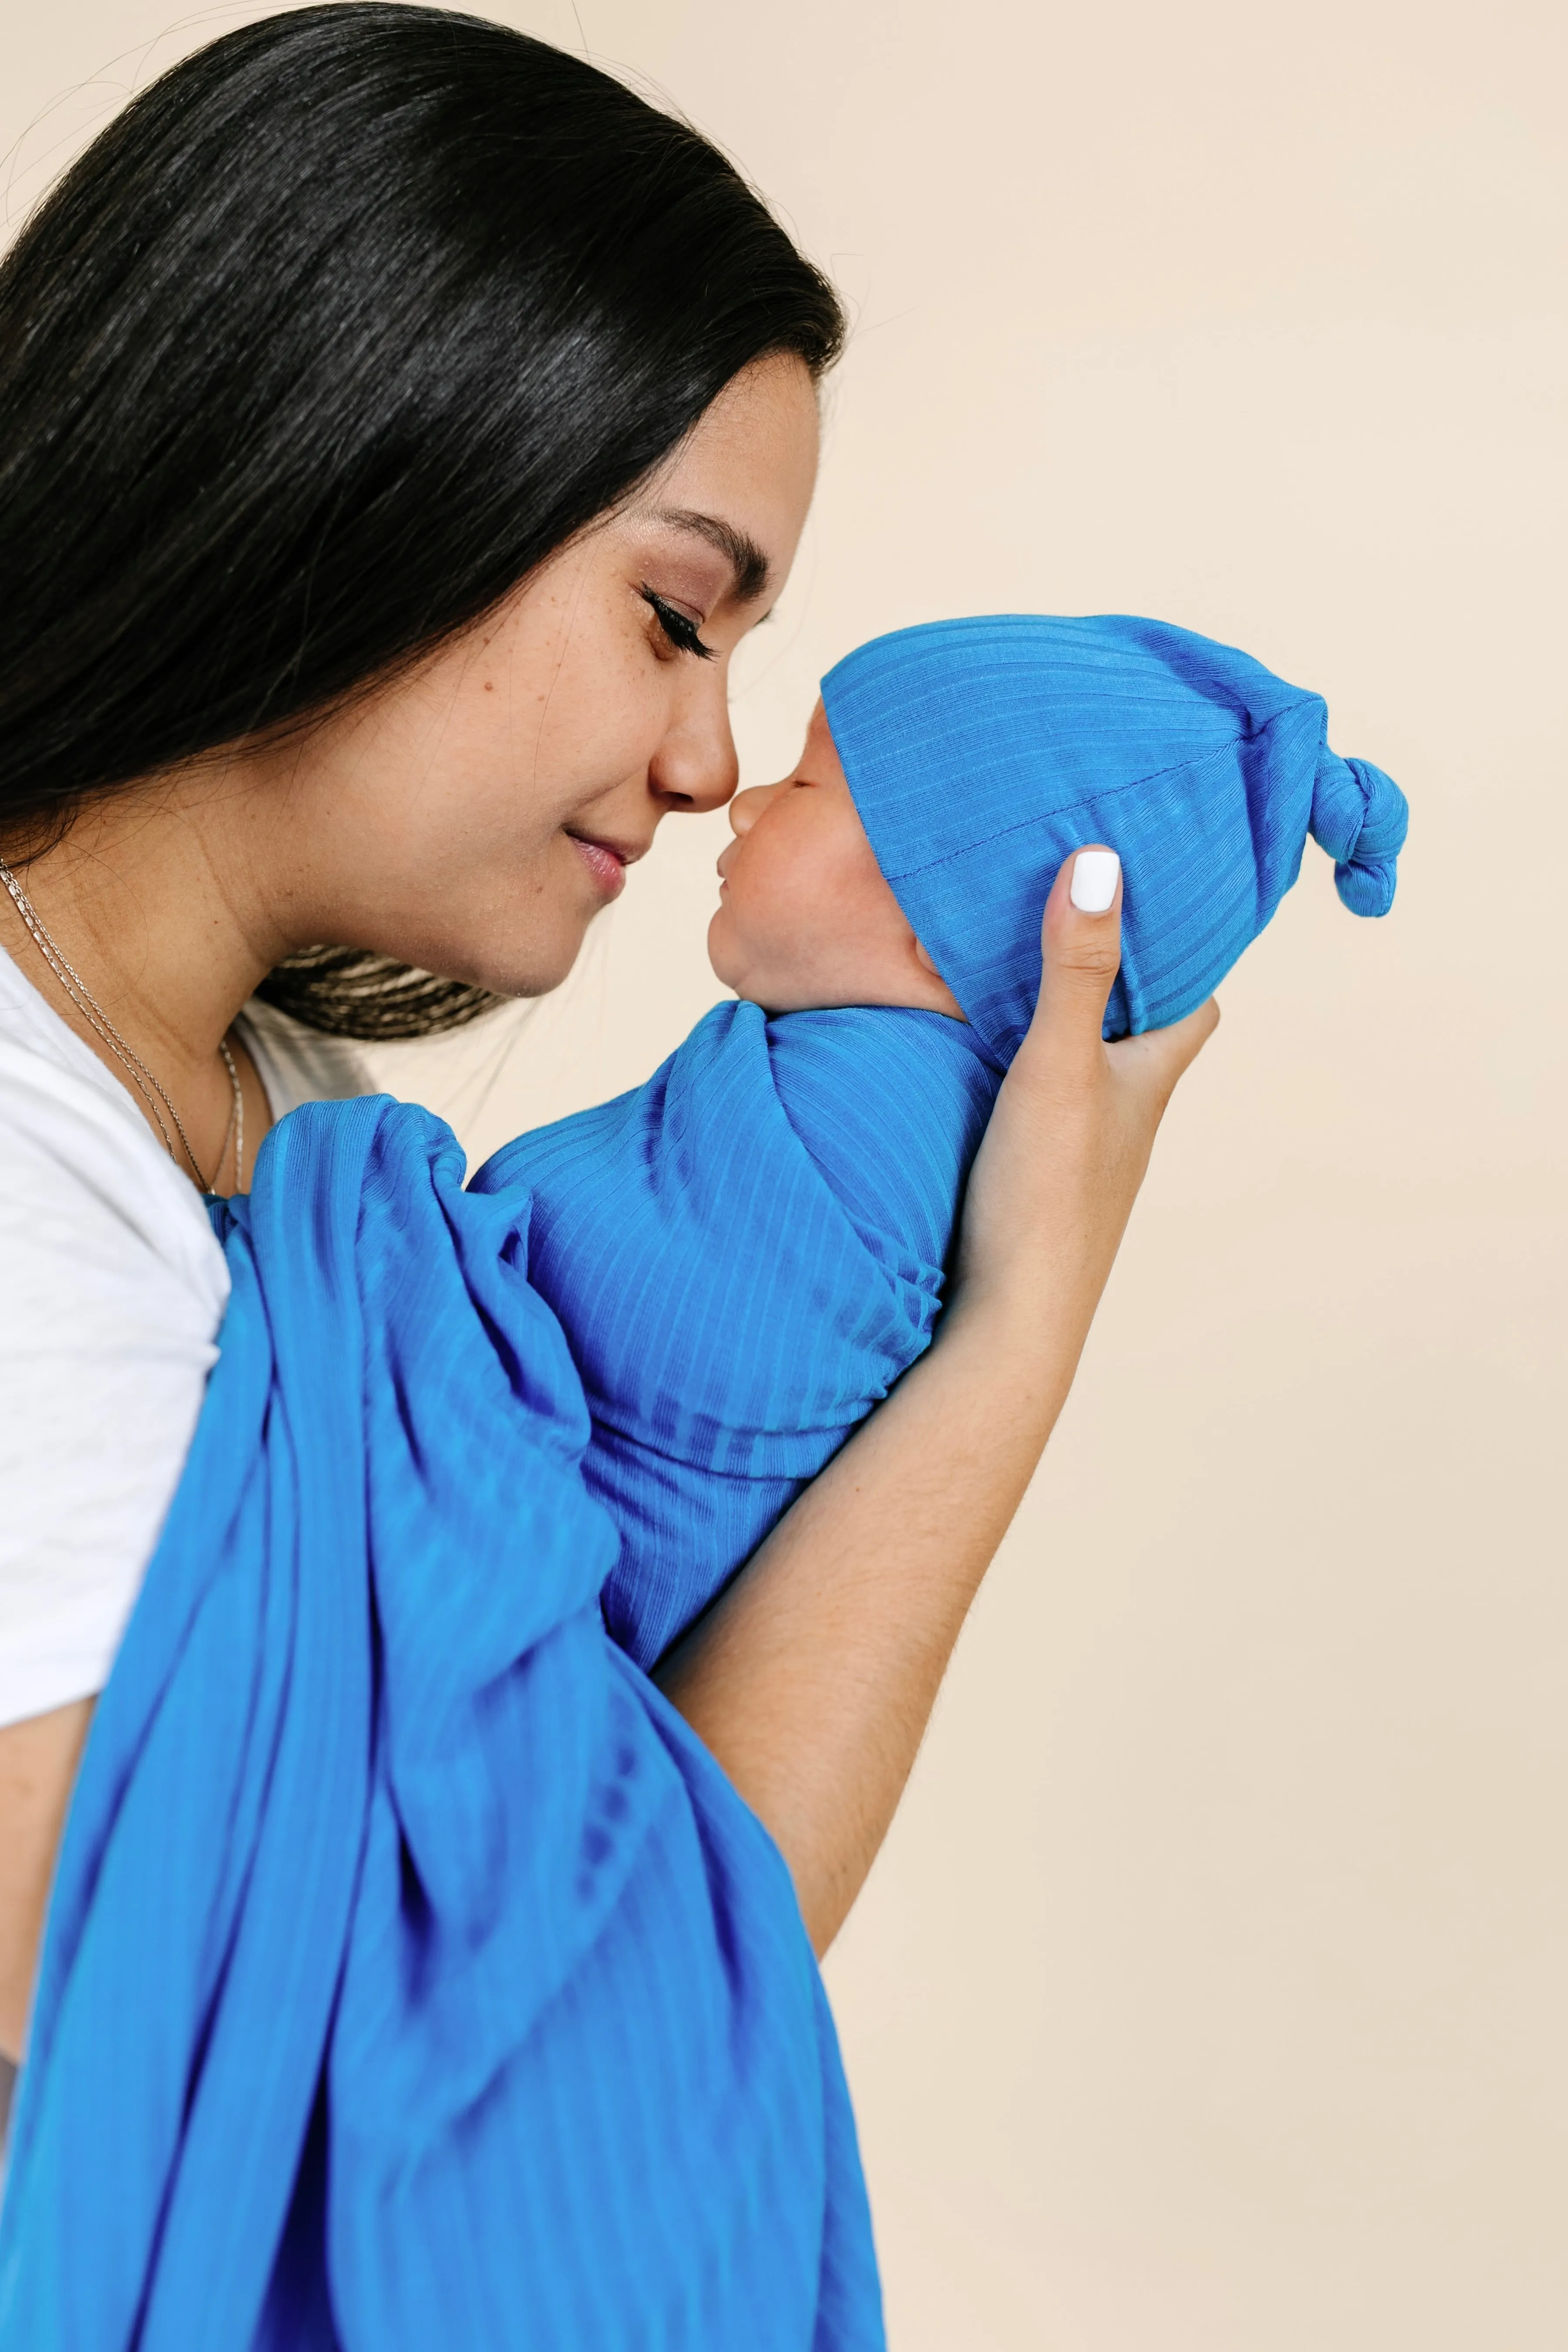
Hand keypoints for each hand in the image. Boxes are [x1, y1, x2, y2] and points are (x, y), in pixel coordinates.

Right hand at [952, 847, 1218, 1338]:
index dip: (1186, 952)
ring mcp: (1082, 1150)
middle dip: (1115, 975)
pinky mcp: (1035, 1178)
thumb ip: (1074, 966)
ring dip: (1059, 1019)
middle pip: (1138, 1028)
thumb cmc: (1047, 1196)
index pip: (1196, 1001)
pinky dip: (1018, 1063)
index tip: (1158, 897)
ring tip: (1011, 957)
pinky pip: (1037, 1100)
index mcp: (1150, 1078)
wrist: (1009, 1319)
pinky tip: (971, 1047)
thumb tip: (1100, 861)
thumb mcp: (1058, 1061)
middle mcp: (1126, 1114)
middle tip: (1072, 909)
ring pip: (1085, 1066)